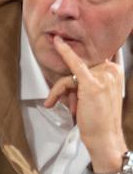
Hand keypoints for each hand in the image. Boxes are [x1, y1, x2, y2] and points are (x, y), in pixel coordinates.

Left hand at [45, 37, 126, 173]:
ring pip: (71, 72)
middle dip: (68, 84)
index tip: (69, 34)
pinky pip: (74, 64)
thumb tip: (73, 63)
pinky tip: (57, 42)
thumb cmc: (99, 118)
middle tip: (69, 102)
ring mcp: (104, 77)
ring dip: (60, 90)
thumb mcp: (97, 93)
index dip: (79, 49)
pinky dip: (64, 52)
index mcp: (116, 71)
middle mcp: (112, 71)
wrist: (104, 138)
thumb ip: (90, 76)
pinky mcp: (91, 84)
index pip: (94, 56)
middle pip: (78, 66)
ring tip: (57, 103)